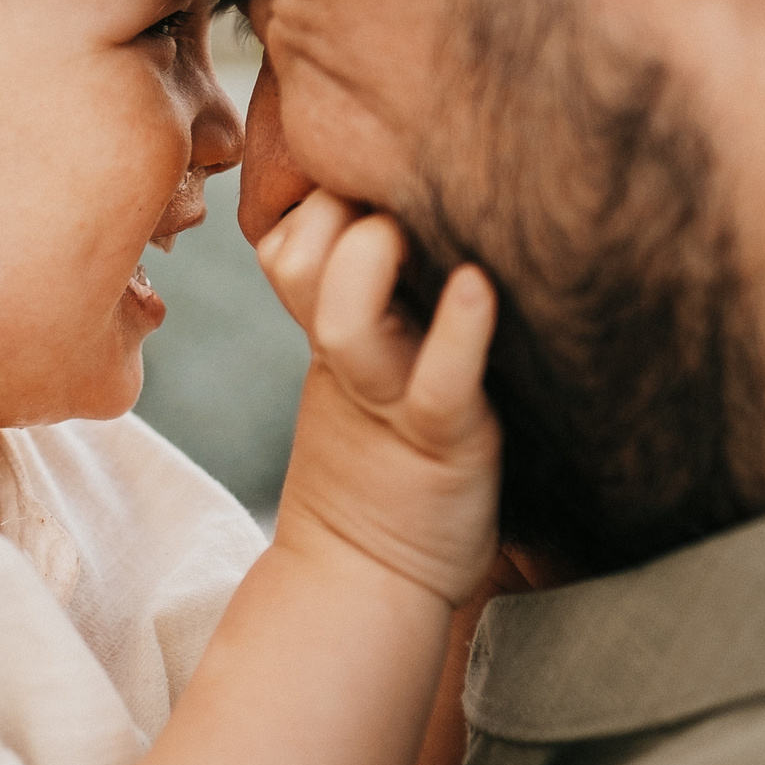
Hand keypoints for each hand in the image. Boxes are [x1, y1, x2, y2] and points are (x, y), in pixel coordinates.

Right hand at [257, 192, 502, 606]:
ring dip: (369, 257)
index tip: (367, 181)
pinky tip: (477, 287)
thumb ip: (371, 309)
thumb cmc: (381, 472)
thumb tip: (409, 226)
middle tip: (386, 192)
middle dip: (333, 207)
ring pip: (346, 316)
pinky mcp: (441, 441)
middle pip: (297, 260)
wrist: (367, 583)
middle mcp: (348, 360)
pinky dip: (456, 330)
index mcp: (329, 337)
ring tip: (405, 227)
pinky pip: (439, 380)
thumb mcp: (359, 377)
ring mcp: (387, 401)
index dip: (316, 198)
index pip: (287, 242)